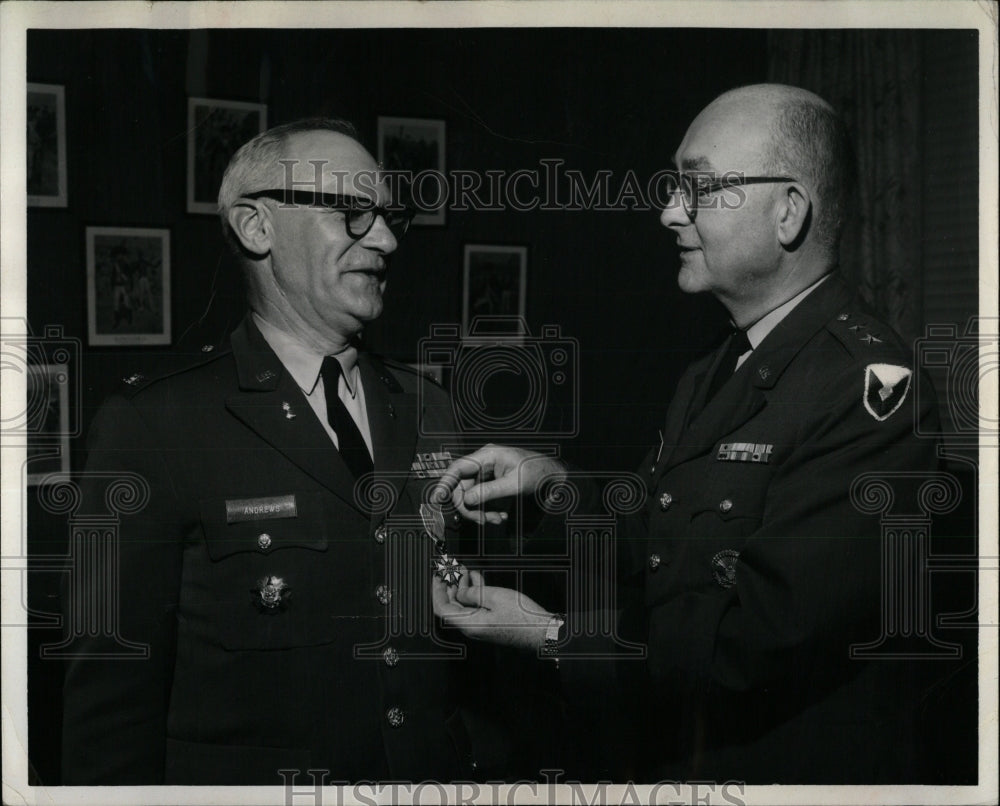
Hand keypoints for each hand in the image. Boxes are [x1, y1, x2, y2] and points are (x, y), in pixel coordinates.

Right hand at [430, 444, 567, 523]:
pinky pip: (479, 499)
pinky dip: (486, 511)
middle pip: (461, 486)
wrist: (553, 476)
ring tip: (496, 520)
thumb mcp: (516, 484)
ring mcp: (486, 474)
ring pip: (469, 496)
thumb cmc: (538, 473)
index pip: (458, 467)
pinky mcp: (490, 484)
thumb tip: (467, 499)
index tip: (437, 499)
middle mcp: (483, 463)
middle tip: (482, 520)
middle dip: (469, 506)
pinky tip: (499, 516)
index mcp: (488, 455)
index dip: (445, 483)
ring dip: (479, 512)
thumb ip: (491, 491)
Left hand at [432, 568, 552, 651]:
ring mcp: (481, 626)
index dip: (437, 591)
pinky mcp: (490, 623)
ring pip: (464, 605)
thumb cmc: (523, 618)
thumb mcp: (495, 597)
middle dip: (450, 585)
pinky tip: (476, 579)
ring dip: (463, 587)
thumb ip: (473, 593)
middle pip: (452, 606)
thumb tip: (460, 592)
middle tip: (451, 569)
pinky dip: (474, 593)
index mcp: (469, 624)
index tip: (437, 577)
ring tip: (464, 570)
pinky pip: (475, 607)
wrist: (542, 631)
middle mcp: (472, 627)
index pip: (442, 608)